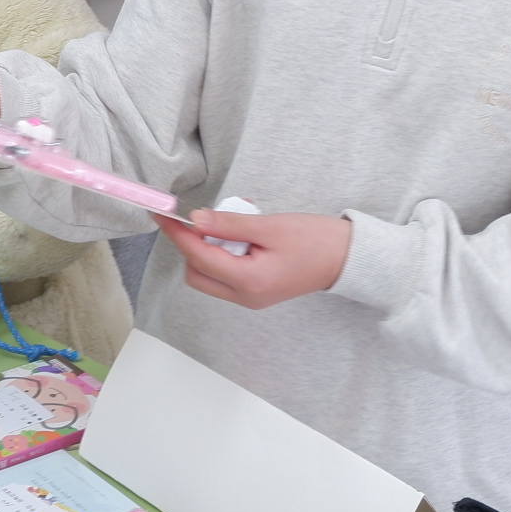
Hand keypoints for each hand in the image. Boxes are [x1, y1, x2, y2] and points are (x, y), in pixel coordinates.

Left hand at [154, 206, 351, 308]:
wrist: (349, 259)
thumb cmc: (316, 241)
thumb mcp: (270, 226)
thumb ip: (229, 224)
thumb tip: (195, 220)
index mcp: (248, 282)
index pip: (198, 257)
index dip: (178, 234)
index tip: (162, 214)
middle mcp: (245, 297)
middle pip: (198, 272)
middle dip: (195, 244)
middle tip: (210, 216)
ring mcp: (251, 297)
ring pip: (211, 273)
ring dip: (214, 246)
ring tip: (240, 218)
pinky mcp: (257, 291)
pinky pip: (228, 272)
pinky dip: (228, 251)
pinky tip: (247, 230)